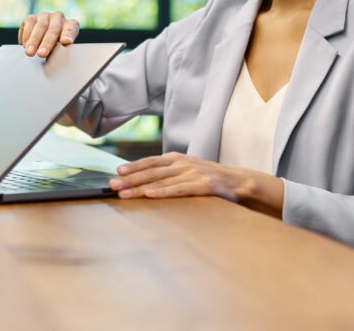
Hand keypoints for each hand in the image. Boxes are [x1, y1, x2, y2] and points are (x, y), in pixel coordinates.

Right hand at [18, 11, 79, 57]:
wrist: (43, 40)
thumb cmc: (56, 47)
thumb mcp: (62, 49)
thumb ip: (61, 49)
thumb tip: (57, 50)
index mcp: (71, 25)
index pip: (71, 29)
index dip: (68, 35)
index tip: (66, 42)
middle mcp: (59, 17)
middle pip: (53, 29)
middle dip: (46, 43)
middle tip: (41, 54)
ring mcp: (45, 15)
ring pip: (40, 26)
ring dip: (34, 40)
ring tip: (30, 52)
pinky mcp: (31, 17)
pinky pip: (28, 23)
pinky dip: (26, 36)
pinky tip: (25, 45)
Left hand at [109, 152, 283, 216]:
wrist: (242, 183)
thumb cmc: (211, 179)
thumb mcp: (188, 171)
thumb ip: (170, 174)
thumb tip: (144, 181)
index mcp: (178, 159)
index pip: (150, 162)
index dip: (133, 166)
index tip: (116, 171)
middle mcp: (182, 163)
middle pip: (150, 171)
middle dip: (129, 178)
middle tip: (111, 184)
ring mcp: (193, 173)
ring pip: (160, 180)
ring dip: (139, 187)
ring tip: (123, 193)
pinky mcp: (203, 185)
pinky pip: (179, 189)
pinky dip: (163, 192)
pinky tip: (150, 195)